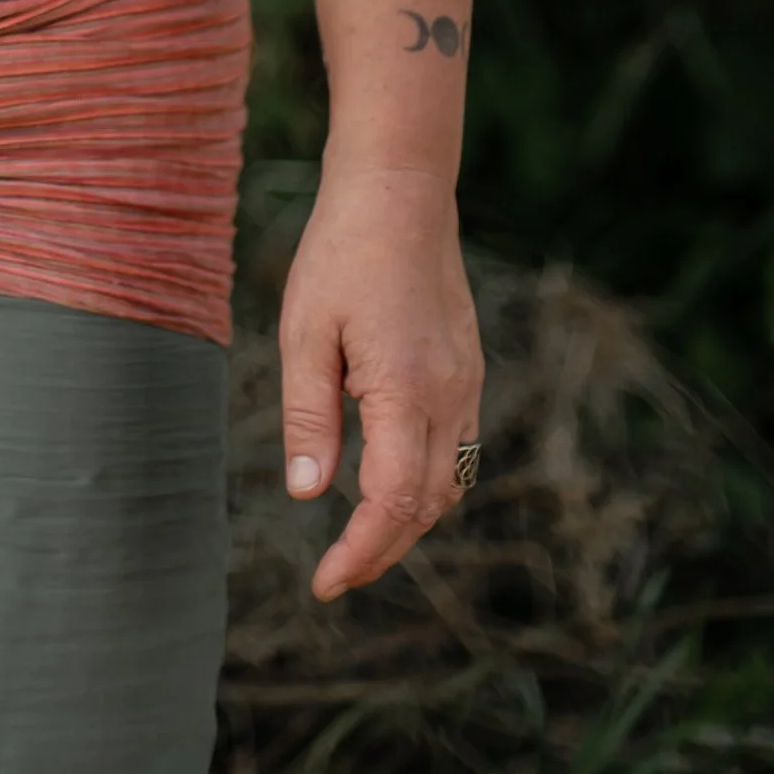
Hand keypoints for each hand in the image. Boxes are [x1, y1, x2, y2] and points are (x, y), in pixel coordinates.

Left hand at [278, 159, 483, 600]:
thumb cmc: (341, 253)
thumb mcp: (305, 333)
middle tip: (335, 574)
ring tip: (358, 538)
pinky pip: (457, 445)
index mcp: (406, 390)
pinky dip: (427, 481)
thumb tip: (308, 496)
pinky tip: (388, 480)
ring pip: (451, 480)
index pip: (394, 503)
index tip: (326, 584)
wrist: (401, 189)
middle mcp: (449, 394)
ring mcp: (467, 381)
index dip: (362, 553)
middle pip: (429, 505)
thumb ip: (308, 418)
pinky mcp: (468, 367)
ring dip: (409, 519)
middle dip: (384, 549)